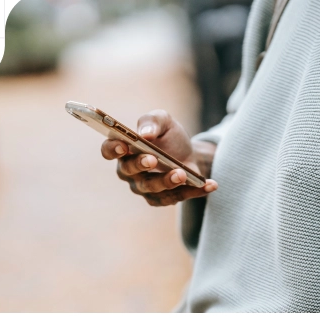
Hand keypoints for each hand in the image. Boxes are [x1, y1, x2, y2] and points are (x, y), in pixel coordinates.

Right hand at [100, 109, 217, 206]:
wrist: (187, 152)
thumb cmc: (168, 136)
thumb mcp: (163, 120)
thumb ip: (153, 121)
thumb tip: (145, 133)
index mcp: (123, 148)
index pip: (109, 150)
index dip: (113, 149)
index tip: (123, 146)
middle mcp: (129, 171)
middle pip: (129, 171)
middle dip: (140, 165)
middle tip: (153, 159)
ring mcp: (144, 187)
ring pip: (151, 189)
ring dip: (167, 182)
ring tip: (182, 173)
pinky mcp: (162, 198)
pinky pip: (176, 197)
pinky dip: (194, 191)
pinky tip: (210, 185)